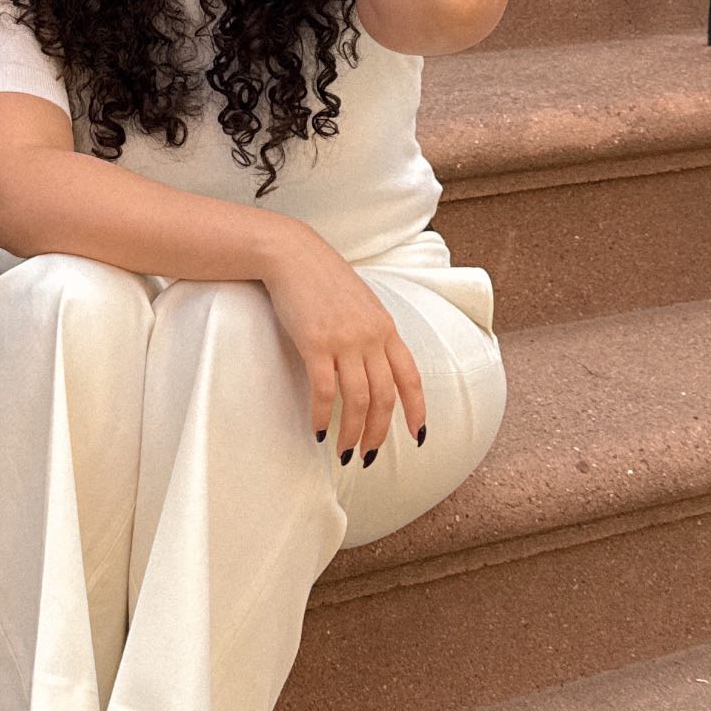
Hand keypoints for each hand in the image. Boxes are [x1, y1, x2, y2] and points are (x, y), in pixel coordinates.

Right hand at [262, 223, 426, 456]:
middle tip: (369, 455)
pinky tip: (319, 430)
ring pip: (358, 400)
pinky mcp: (315, 344)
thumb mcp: (361, 302)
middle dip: (379, 433)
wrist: (293, 254)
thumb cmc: (323, 277)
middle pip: (384, 397)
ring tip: (345, 451)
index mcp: (385, 328)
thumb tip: (374, 364)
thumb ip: (372, 332)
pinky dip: (323, 416)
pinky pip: (325, 391)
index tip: (417, 436)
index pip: (410, 377)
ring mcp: (344, 341)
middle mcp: (371, 337)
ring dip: (353, 433)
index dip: (417, 410)